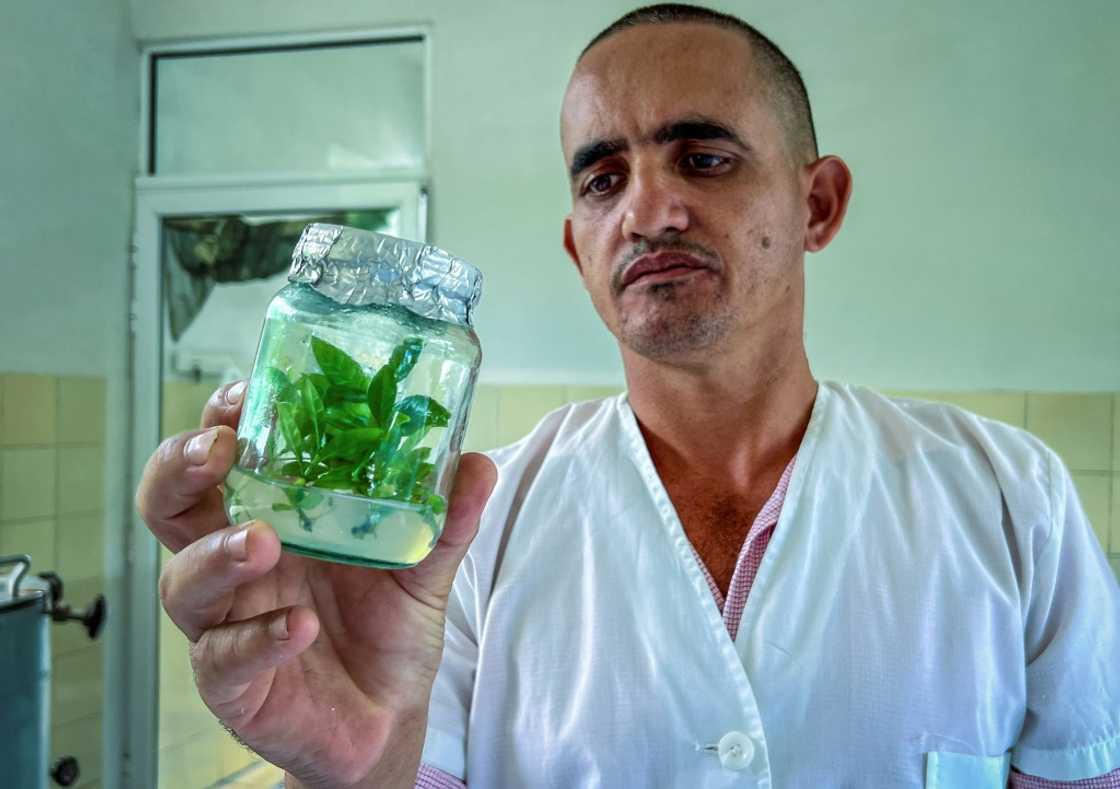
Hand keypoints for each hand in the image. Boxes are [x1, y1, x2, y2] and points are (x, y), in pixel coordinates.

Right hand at [135, 381, 496, 787]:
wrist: (389, 717)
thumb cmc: (386, 629)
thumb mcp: (423, 568)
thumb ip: (445, 519)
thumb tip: (478, 464)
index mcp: (273, 519)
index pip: (221, 460)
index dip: (219, 423)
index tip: (243, 394)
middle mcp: (236, 565)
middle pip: (170, 507)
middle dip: (179, 470)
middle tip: (218, 451)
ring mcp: (227, 623)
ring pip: (183, 583)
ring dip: (217, 555)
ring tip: (263, 541)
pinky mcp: (234, 684)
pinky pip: (225, 659)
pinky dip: (259, 638)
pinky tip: (300, 625)